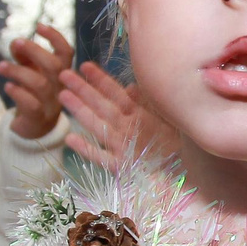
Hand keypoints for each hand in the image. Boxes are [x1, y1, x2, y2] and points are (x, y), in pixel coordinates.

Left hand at [0, 23, 75, 140]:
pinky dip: (18, 93)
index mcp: (62, 73)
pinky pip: (32, 105)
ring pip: (40, 84)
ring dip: (18, 71)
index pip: (66, 52)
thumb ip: (24, 56)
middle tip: (15, 42)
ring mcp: (51, 104)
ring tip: (0, 66)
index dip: (55, 37)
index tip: (38, 26)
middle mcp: (60, 88)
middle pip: (54, 66)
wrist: (35, 128)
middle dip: (34, 51)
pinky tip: (8, 86)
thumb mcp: (30, 72)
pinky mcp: (38, 119)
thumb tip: (15, 43)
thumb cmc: (33, 94)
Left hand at [59, 61, 175, 169]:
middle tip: (63, 74)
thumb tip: (131, 87)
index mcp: (142, 116)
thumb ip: (146, 105)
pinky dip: (86, 149)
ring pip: (98, 125)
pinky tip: (70, 139)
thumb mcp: (165, 122)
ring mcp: (125, 147)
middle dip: (83, 89)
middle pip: (103, 105)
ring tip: (62, 95)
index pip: (117, 94)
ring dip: (80, 110)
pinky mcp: (122, 167)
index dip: (101, 80)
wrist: (184, 179)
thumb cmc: (175, 151)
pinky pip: (101, 157)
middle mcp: (131, 128)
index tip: (84, 66)